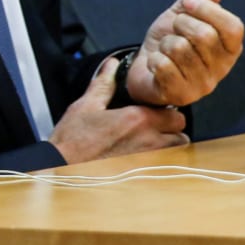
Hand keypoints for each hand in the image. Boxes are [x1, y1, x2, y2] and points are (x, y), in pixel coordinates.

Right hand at [50, 56, 188, 163]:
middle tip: (154, 127)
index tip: (155, 112)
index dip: (166, 112)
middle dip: (171, 130)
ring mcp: (147, 162)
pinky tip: (142, 159)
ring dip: (168, 147)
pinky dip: (160, 163)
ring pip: (176, 154)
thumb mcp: (85, 106)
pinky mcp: (142, 177)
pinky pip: (164, 168)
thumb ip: (104, 84)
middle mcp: (148, 142)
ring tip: (149, 144)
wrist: (63, 169)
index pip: (175, 114)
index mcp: (137, 120)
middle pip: (181, 135)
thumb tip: (111, 66)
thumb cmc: (72, 142)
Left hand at [126, 0, 244, 107]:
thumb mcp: (184, 14)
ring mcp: (202, 85)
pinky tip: (156, 62)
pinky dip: (155, 58)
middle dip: (181, 23)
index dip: (208, 9)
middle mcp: (221, 69)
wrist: (146, 67)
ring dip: (165, 42)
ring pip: (180, 50)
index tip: (186, 2)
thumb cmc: (172, 39)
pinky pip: (164, 67)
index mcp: (230, 48)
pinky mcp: (180, 95)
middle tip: (173, 27)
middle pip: (205, 36)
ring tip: (165, 48)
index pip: (233, 27)